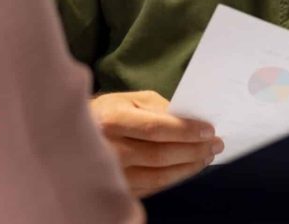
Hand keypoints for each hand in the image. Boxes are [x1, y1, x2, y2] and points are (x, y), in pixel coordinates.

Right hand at [90, 90, 223, 197]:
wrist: (73, 136)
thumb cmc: (107, 112)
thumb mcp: (129, 99)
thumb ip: (157, 107)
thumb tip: (188, 119)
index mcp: (113, 120)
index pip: (156, 128)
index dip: (186, 131)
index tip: (209, 130)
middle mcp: (110, 150)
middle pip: (161, 155)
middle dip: (194, 150)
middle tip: (216, 144)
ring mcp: (112, 175)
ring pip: (159, 177)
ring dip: (188, 167)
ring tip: (207, 156)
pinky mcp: (118, 190)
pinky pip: (152, 189)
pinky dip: (174, 179)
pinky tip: (187, 169)